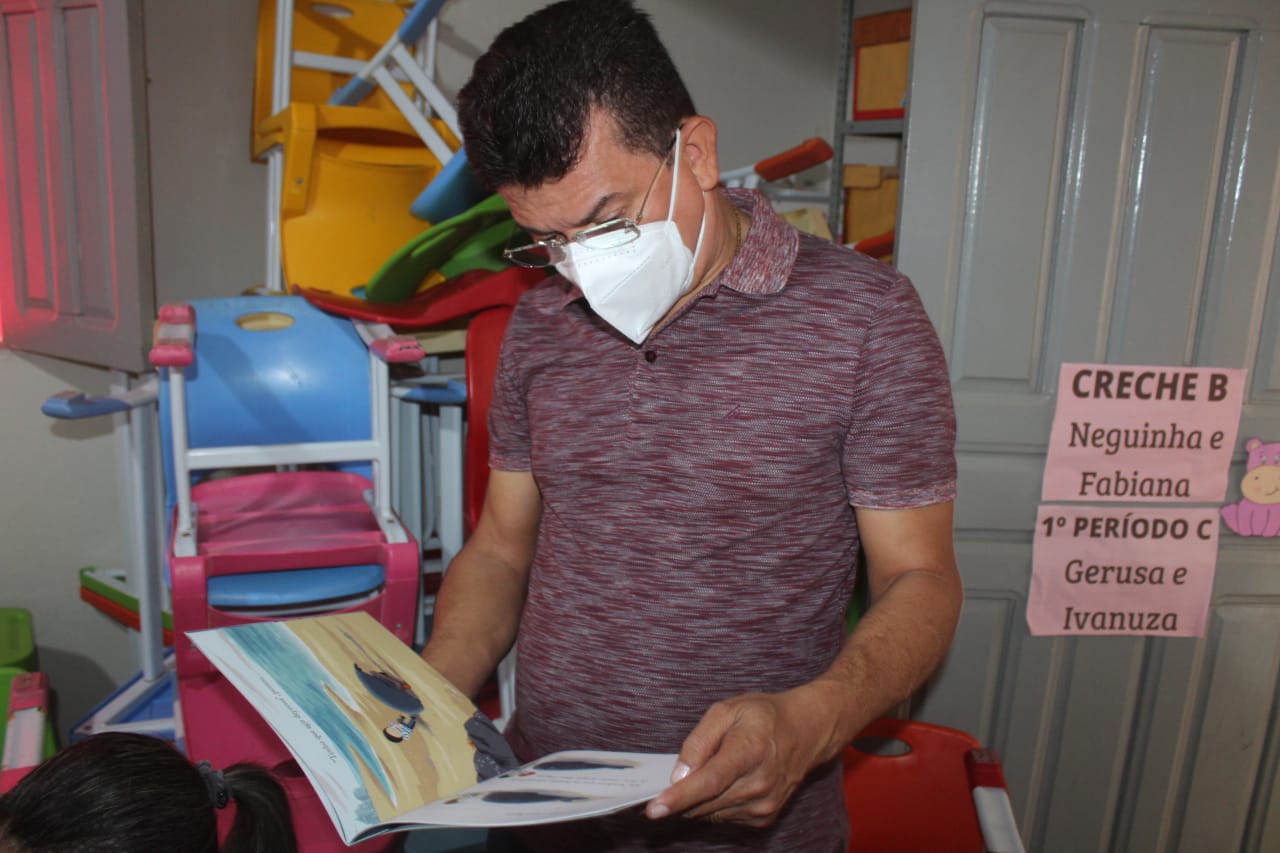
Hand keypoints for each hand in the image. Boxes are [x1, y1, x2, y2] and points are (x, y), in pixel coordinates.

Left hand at [644, 687, 835, 827]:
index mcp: (749, 751)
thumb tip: (679, 774)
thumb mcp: (727, 710)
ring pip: (710, 813)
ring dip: (697, 800)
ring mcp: (764, 804)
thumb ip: (698, 741)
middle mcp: (759, 783)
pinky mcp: (764, 817)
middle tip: (665, 784)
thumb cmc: (764, 716)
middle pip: (705, 802)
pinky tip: (724, 782)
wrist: (807, 732)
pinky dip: (713, 803)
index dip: (679, 797)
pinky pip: (723, 817)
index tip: (654, 809)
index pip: (708, 782)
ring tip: (708, 770)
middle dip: (679, 798)